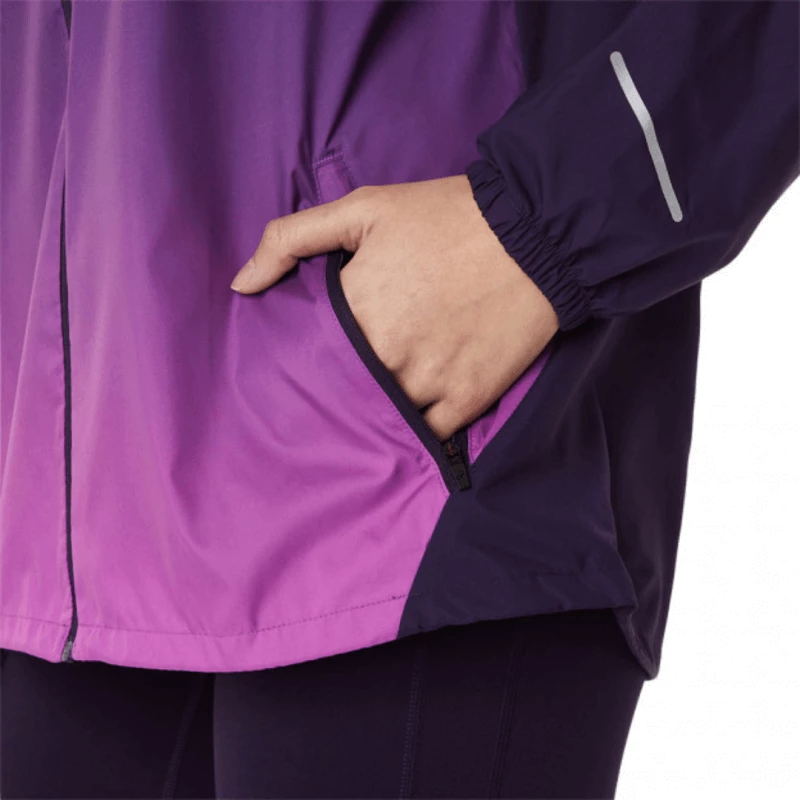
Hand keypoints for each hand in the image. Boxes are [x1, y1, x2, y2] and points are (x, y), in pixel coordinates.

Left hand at [230, 175, 558, 440]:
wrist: (535, 231)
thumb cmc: (445, 216)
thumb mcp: (363, 209)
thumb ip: (291, 239)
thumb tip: (242, 284)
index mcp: (355, 311)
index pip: (308, 358)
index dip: (306, 363)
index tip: (304, 366)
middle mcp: (388, 355)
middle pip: (343, 394)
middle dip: (336, 393)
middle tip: (338, 389)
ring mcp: (430, 382)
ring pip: (384, 418)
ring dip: (376, 414)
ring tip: (372, 404)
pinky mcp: (469, 398)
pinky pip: (429, 433)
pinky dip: (418, 428)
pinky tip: (412, 414)